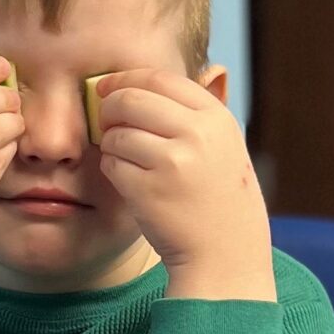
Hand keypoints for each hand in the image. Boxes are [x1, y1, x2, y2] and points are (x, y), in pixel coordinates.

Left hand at [94, 70, 276, 301]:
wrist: (226, 254)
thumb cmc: (219, 199)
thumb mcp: (223, 146)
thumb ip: (191, 115)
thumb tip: (137, 83)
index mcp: (215, 118)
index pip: (159, 78)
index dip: (126, 79)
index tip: (110, 89)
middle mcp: (196, 134)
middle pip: (130, 100)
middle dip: (109, 109)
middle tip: (107, 123)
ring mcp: (172, 161)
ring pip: (116, 133)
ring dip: (112, 144)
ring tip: (129, 161)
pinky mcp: (147, 189)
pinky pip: (111, 163)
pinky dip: (113, 170)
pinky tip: (130, 182)